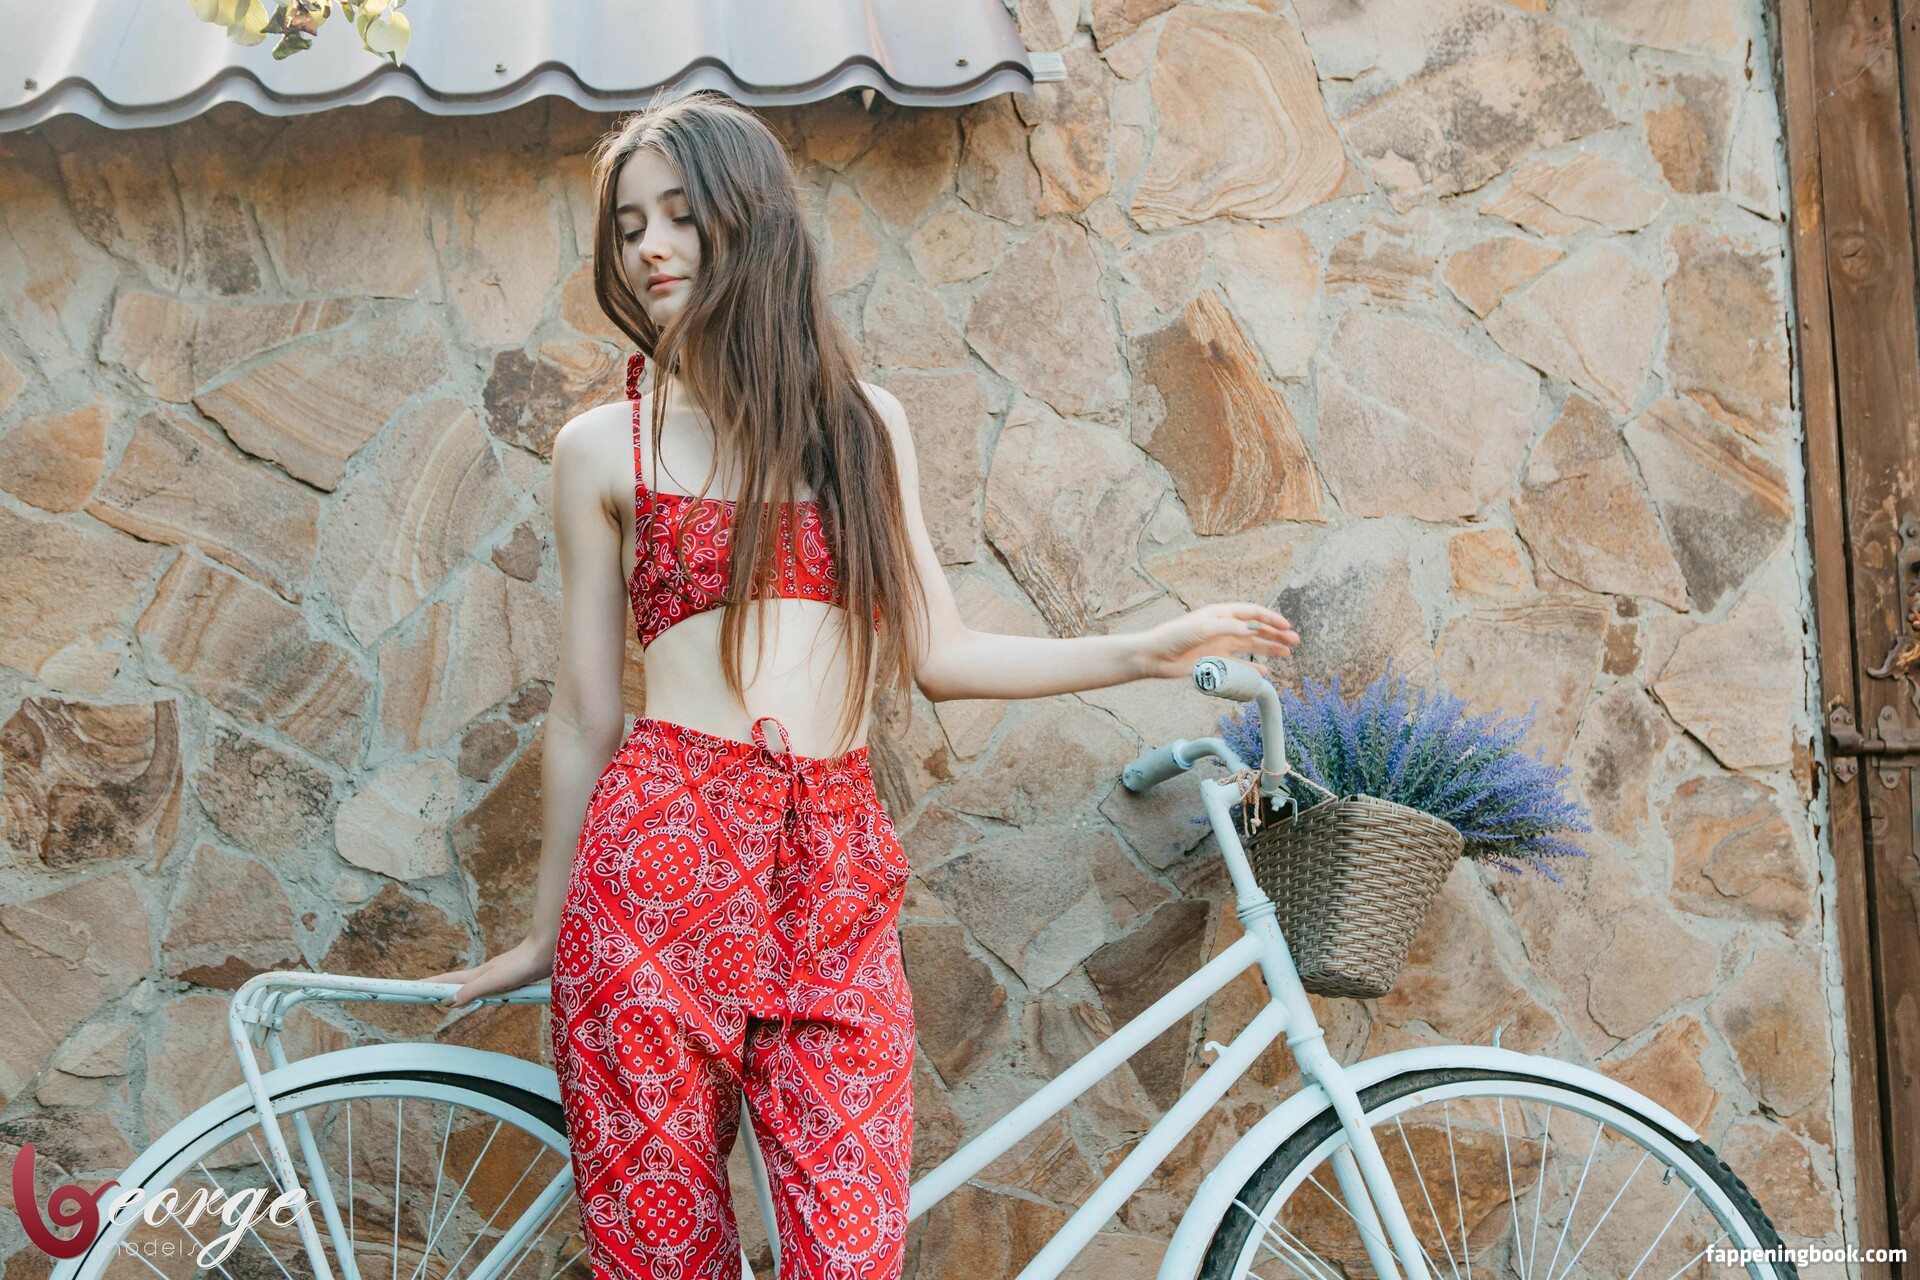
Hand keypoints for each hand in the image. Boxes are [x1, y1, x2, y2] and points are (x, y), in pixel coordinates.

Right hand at [423, 935, 555, 1008]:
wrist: (546, 952)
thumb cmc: (521, 966)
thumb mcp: (494, 981)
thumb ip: (472, 991)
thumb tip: (449, 1002)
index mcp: (477, 974)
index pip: (447, 980)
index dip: (429, 984)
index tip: (411, 987)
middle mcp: (484, 974)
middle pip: (455, 982)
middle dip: (438, 987)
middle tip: (422, 992)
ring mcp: (496, 976)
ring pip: (471, 985)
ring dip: (457, 989)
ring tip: (446, 996)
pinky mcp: (509, 979)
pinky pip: (487, 988)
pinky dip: (477, 992)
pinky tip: (483, 995)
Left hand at [1133, 602, 1299, 680]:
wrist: (1154, 656)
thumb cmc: (1174, 637)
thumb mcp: (1201, 628)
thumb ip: (1226, 628)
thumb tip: (1251, 630)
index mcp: (1221, 614)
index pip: (1253, 613)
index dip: (1271, 619)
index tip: (1287, 627)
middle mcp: (1223, 628)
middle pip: (1256, 630)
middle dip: (1276, 635)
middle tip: (1294, 642)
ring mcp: (1220, 645)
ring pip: (1251, 647)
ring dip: (1269, 649)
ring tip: (1287, 654)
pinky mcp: (1214, 661)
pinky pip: (1239, 665)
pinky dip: (1252, 669)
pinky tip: (1265, 673)